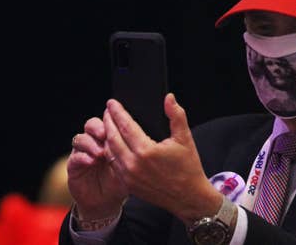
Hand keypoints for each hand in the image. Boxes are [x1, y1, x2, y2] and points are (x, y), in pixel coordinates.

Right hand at [68, 116, 128, 220]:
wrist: (106, 202)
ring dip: (90, 143)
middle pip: (91, 125)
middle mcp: (94, 142)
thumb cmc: (121, 181)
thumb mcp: (131, 166)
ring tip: (100, 152)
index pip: (108, 123)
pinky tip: (92, 161)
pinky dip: (82, 157)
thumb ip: (135, 152)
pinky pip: (75, 158)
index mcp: (109, 139)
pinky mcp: (74, 167)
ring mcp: (83, 153)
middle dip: (98, 127)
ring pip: (80, 139)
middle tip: (104, 133)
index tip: (119, 121)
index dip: (111, 120)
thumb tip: (149, 140)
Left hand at [104, 93, 222, 223]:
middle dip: (108, 122)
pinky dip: (111, 152)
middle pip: (112, 137)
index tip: (112, 103)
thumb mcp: (185, 138)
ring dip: (106, 137)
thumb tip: (169, 98)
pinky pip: (114, 164)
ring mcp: (128, 176)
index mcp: (146, 151)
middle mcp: (133, 164)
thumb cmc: (188, 168)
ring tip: (108, 125)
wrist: (188, 197)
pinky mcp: (128, 185)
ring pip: (110, 152)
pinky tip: (113, 145)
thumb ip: (176, 115)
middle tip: (108, 111)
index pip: (125, 126)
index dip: (117, 112)